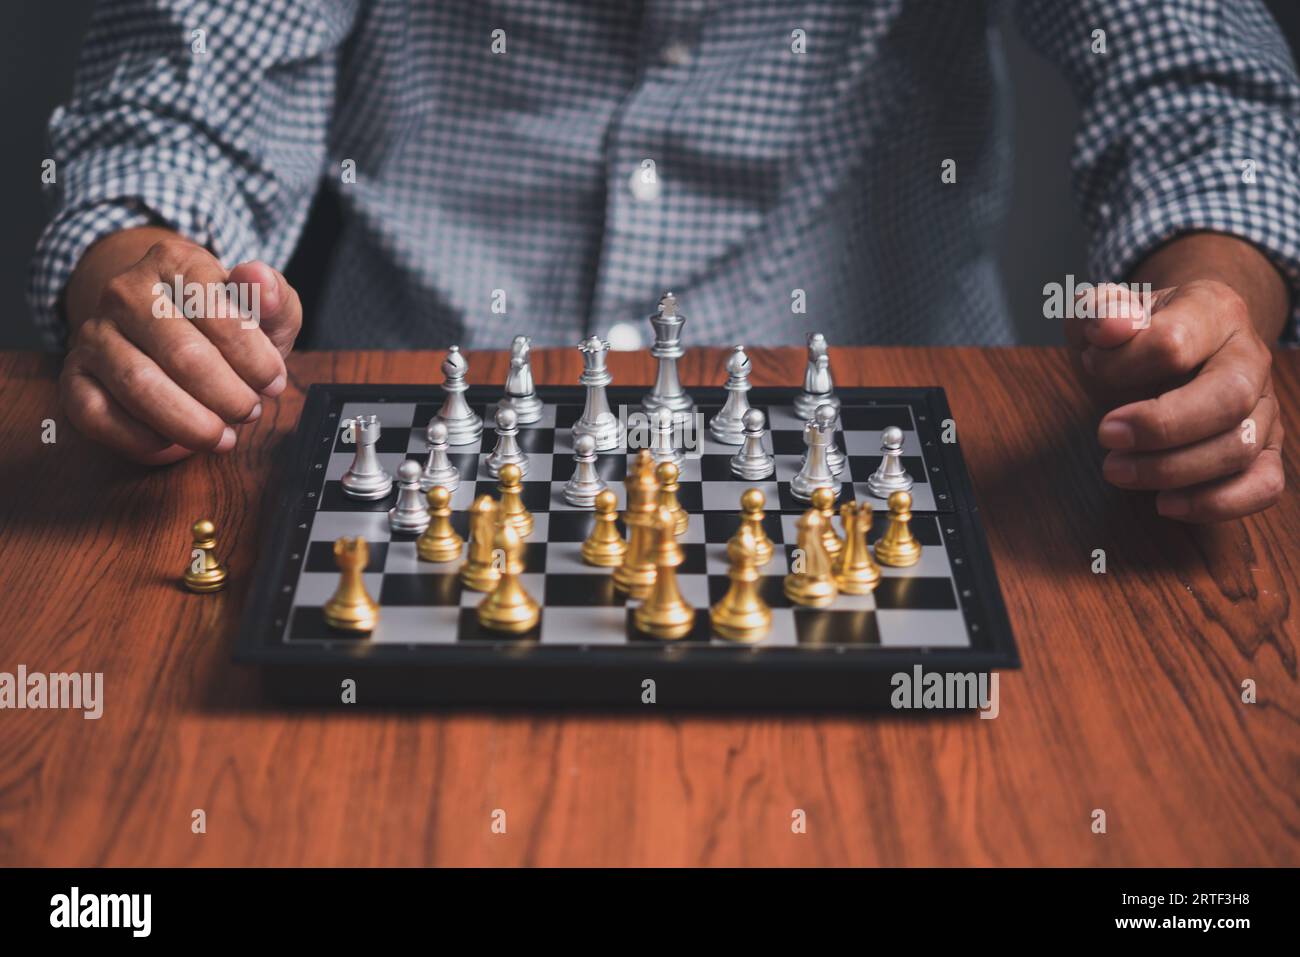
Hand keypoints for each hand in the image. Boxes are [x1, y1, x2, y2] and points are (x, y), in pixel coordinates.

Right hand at [60, 230, 300, 464]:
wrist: (175, 335)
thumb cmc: (229, 327)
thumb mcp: (266, 311)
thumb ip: (273, 297)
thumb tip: (257, 277)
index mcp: (174, 261)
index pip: (214, 309)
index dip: (253, 357)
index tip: (273, 382)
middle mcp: (125, 291)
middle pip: (181, 353)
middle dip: (228, 396)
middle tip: (250, 412)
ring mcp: (94, 332)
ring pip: (139, 386)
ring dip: (190, 423)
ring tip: (223, 436)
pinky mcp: (74, 374)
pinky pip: (95, 413)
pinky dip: (139, 438)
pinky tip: (172, 441)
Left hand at [1067, 279, 1283, 522]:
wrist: (1170, 346)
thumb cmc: (1133, 333)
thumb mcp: (1105, 310)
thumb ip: (1099, 310)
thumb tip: (1109, 328)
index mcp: (1213, 310)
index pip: (1175, 342)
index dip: (1124, 364)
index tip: (1092, 366)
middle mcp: (1250, 357)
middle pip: (1228, 398)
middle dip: (1160, 427)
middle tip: (1104, 436)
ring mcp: (1264, 406)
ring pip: (1240, 447)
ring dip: (1172, 470)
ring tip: (1116, 470)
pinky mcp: (1264, 448)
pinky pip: (1264, 484)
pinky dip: (1217, 503)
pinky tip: (1166, 503)